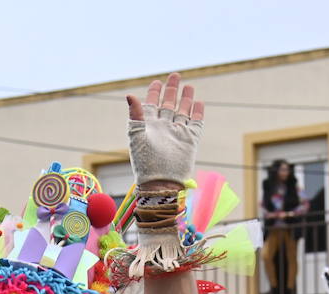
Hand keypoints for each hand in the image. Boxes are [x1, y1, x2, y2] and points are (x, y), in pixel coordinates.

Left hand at [125, 73, 203, 188]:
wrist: (161, 183)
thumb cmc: (145, 163)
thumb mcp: (137, 136)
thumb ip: (136, 114)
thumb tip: (129, 95)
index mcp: (148, 126)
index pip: (151, 104)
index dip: (154, 93)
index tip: (157, 82)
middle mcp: (163, 128)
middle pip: (168, 104)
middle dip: (172, 90)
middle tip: (175, 75)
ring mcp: (177, 134)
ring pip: (183, 112)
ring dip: (185, 99)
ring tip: (189, 86)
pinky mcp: (190, 141)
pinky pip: (195, 124)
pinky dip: (197, 113)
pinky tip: (199, 103)